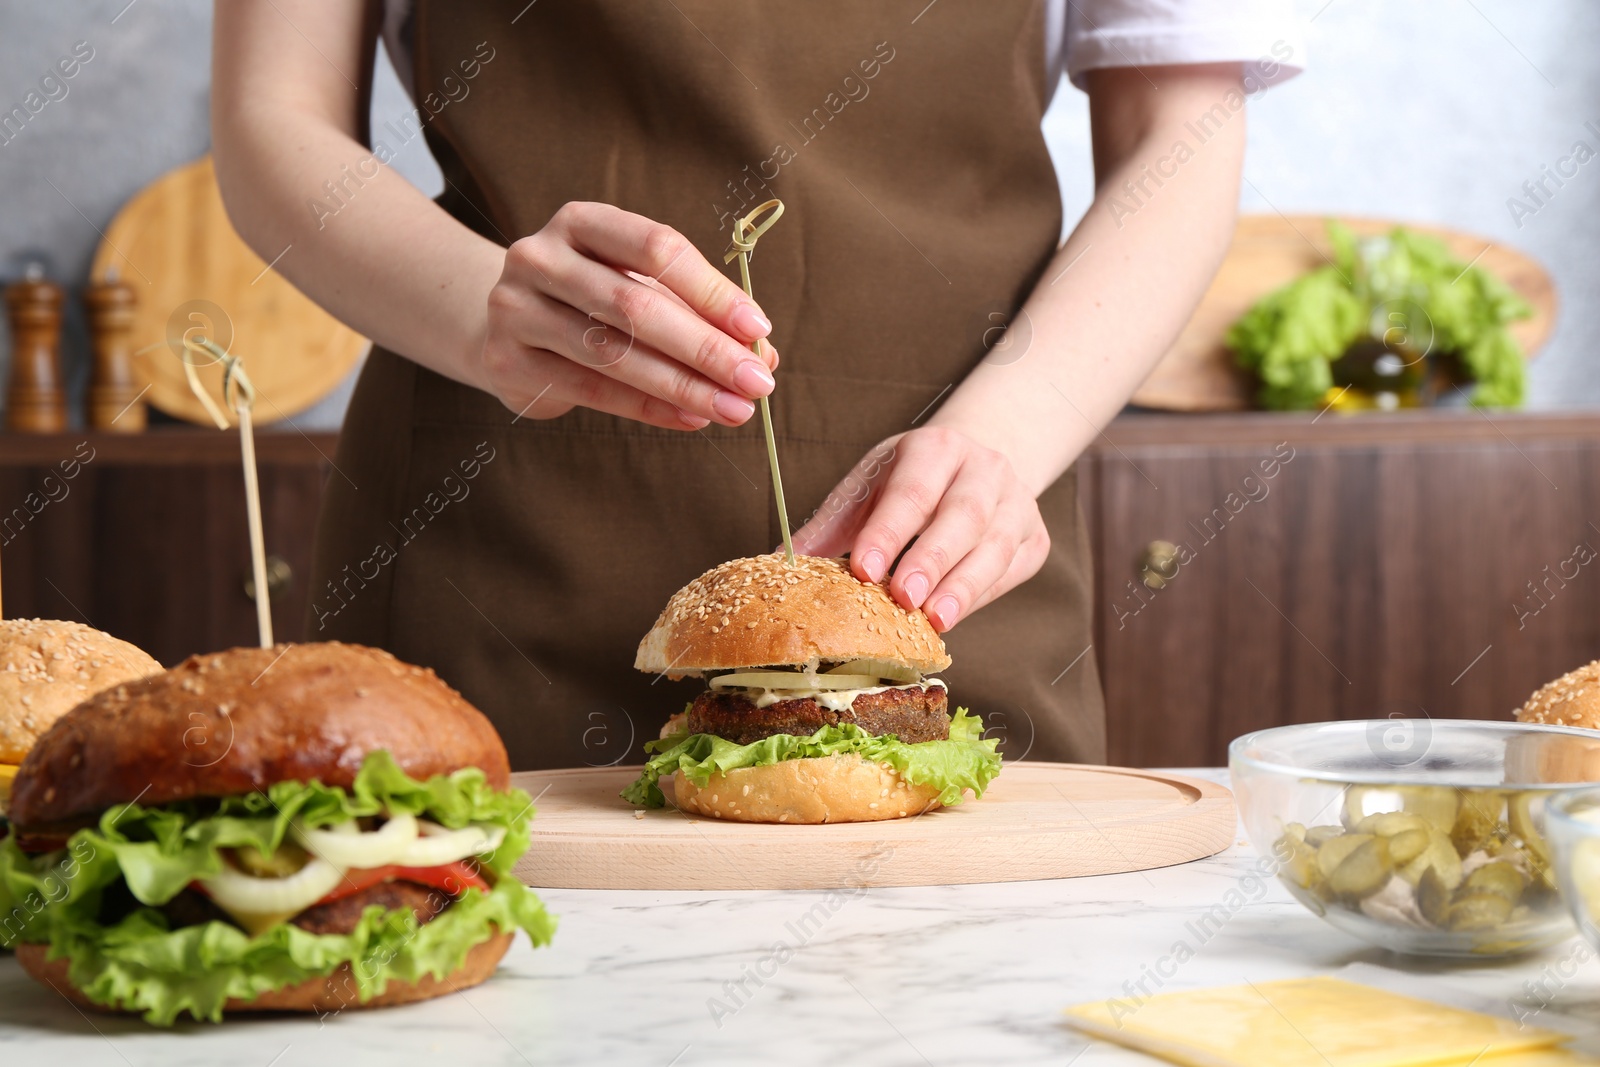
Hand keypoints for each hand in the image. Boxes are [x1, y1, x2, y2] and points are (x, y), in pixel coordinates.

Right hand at [475, 201, 778, 429]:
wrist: (506, 329)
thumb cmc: (591, 303)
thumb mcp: (639, 287)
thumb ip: (696, 312)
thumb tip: (761, 352)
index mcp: (581, 222)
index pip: (656, 247)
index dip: (711, 290)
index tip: (757, 328)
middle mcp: (540, 257)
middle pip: (636, 305)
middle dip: (705, 348)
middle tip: (756, 382)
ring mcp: (516, 308)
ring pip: (613, 353)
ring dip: (684, 386)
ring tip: (734, 408)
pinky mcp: (508, 362)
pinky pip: (591, 390)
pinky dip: (649, 408)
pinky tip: (691, 418)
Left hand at [790, 427, 1049, 631]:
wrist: (977, 467)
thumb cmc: (912, 483)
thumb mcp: (868, 489)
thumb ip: (829, 527)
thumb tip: (778, 565)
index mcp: (934, 448)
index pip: (911, 491)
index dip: (888, 532)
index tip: (864, 569)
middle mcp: (984, 468)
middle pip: (962, 515)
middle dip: (932, 558)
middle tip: (904, 598)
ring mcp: (1017, 502)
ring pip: (994, 545)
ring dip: (964, 586)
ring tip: (935, 620)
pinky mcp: (1035, 538)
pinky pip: (1011, 570)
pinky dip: (984, 595)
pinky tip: (955, 616)